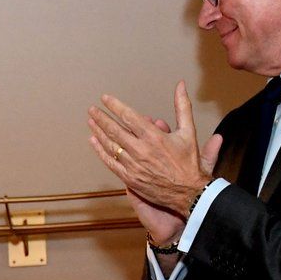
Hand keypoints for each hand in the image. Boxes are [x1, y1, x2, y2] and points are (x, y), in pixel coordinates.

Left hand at [88, 81, 221, 222]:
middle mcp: (141, 150)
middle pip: (114, 130)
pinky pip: (110, 162)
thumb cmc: (189, 163)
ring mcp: (133, 165)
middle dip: (101, 118)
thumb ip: (182, 107)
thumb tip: (180, 85)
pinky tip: (94, 141)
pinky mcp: (129, 178)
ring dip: (98, 132)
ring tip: (91, 121)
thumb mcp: (189, 131)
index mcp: (154, 137)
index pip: (129, 117)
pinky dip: (100, 151)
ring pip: (110, 145)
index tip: (105, 98)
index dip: (115, 106)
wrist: (189, 194)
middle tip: (92, 109)